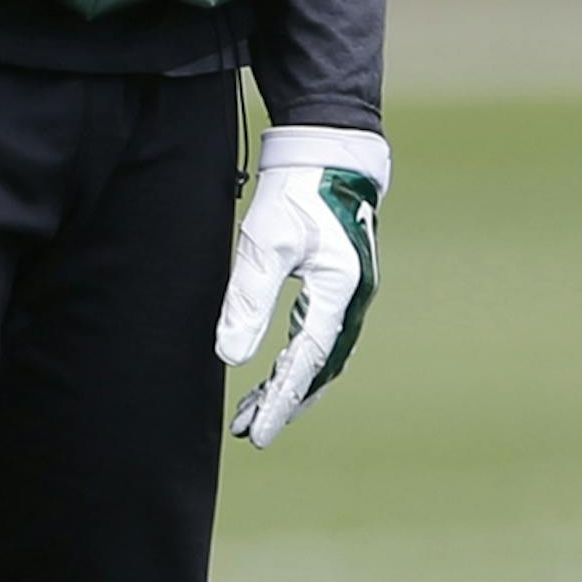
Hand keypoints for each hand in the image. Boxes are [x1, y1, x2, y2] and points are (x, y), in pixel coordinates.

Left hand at [215, 124, 389, 449]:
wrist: (329, 150)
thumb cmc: (298, 191)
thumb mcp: (265, 244)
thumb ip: (249, 301)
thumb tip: (230, 356)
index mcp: (338, 291)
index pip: (307, 363)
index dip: (280, 401)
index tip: (257, 432)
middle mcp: (351, 298)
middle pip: (319, 367)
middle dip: (285, 401)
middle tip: (250, 430)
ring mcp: (348, 291)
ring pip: (320, 354)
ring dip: (289, 384)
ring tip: (253, 409)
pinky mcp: (338, 282)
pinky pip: (319, 335)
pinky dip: (296, 359)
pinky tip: (274, 368)